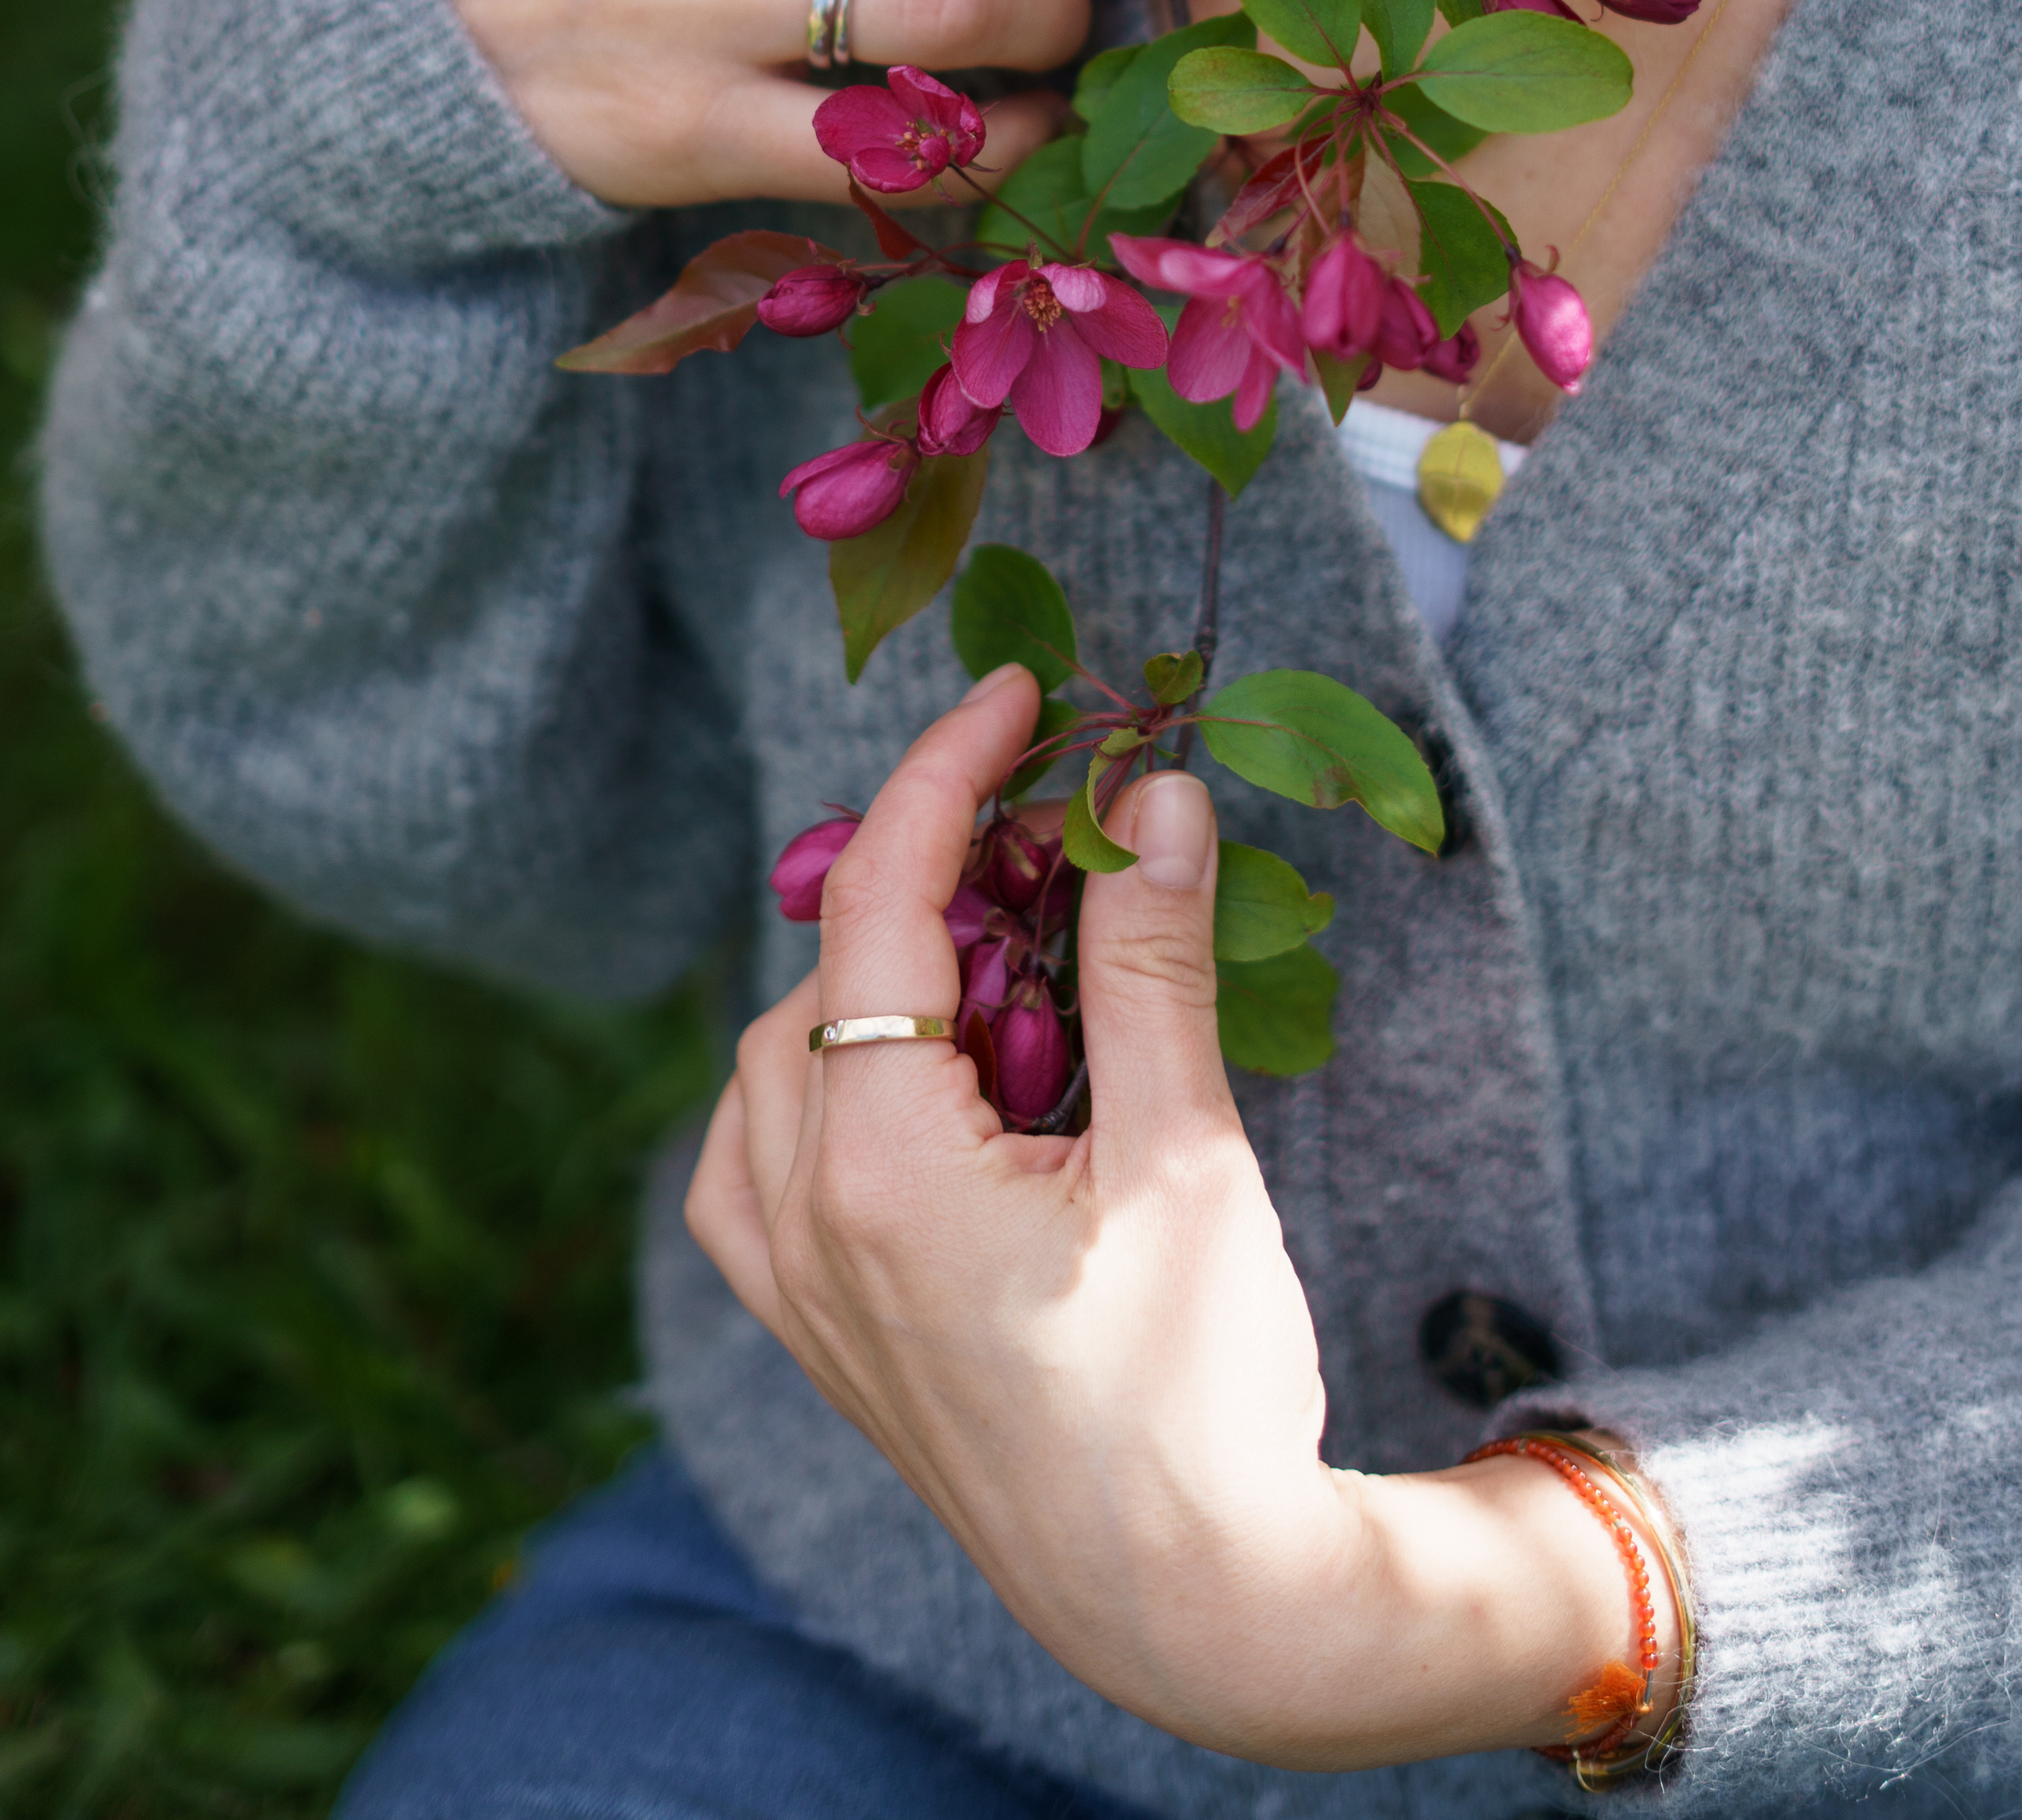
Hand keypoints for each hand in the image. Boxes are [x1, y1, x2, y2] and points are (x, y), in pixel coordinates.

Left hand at [686, 667, 1678, 1767]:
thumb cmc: (1197, 1390)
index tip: (1017, 696)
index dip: (947, 772)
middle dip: (936, 878)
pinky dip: (824, 1076)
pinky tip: (920, 1075)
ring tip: (1010, 961)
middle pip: (826, 969)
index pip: (879, 898)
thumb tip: (1152, 796)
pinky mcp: (808, 1326)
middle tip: (1062, 844)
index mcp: (879, 1166)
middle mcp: (799, 1218)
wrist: (1183, 1601)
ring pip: (779, 1053)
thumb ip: (1148, 963)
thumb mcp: (1184, 1155)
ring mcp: (788, 1281)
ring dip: (878, 976)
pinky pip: (755, 1157)